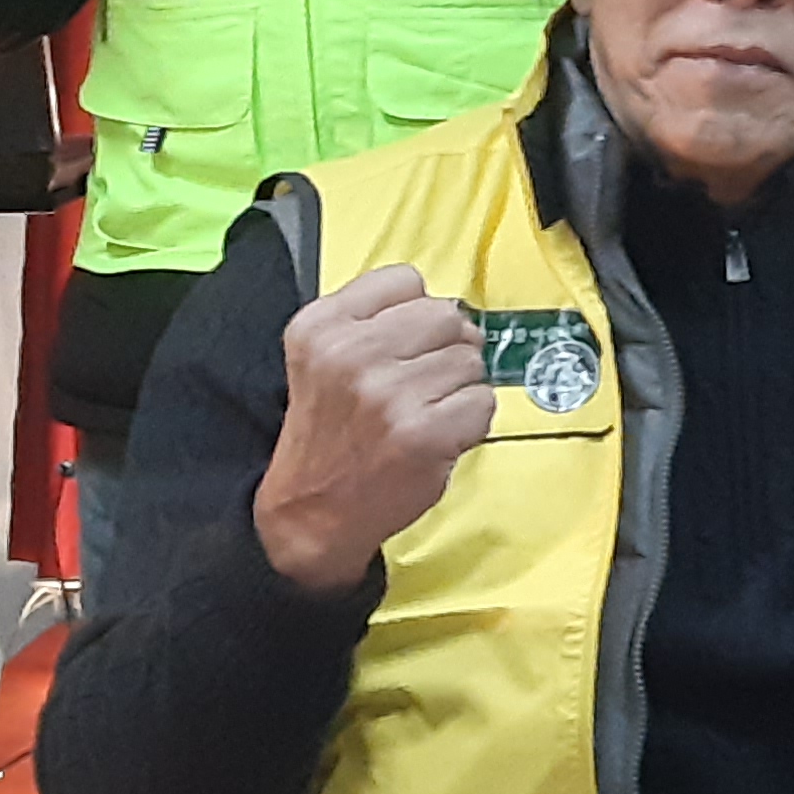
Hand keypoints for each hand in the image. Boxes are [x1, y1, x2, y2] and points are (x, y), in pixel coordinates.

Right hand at [253, 264, 496, 590]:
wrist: (312, 512)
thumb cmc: (330, 435)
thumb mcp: (321, 358)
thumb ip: (372, 320)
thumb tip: (451, 308)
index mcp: (321, 327)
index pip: (405, 281)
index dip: (417, 312)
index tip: (406, 342)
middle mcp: (350, 355)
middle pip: (445, 315)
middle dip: (447, 347)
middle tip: (424, 381)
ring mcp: (388, 395)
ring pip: (470, 360)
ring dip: (459, 387)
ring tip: (425, 412)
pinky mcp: (423, 434)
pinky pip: (482, 402)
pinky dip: (470, 421)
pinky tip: (438, 435)